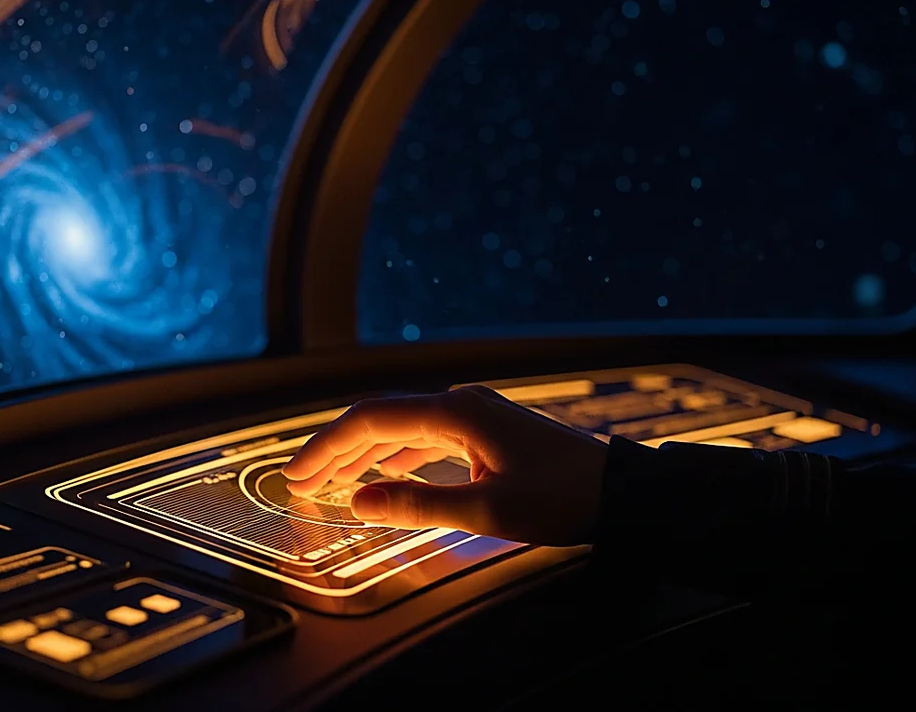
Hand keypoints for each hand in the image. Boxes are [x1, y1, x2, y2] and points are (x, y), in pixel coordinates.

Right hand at [282, 385, 608, 545]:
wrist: (619, 491)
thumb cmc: (563, 498)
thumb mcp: (487, 510)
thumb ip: (418, 505)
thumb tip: (358, 502)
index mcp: (456, 412)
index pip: (371, 420)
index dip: (327, 446)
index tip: (296, 473)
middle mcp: (460, 405)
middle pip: (381, 421)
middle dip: (337, 451)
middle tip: (299, 481)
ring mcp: (474, 416)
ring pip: (401, 430)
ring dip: (363, 456)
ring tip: (328, 482)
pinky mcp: (485, 432)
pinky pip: (425, 440)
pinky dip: (395, 458)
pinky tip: (380, 478)